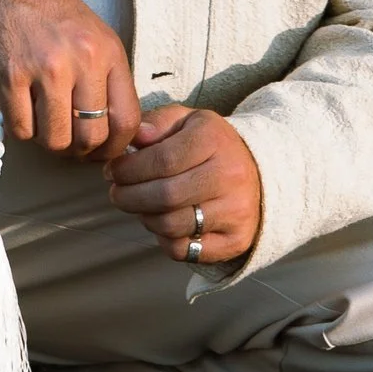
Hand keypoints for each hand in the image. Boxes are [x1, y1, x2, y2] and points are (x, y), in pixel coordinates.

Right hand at [0, 0, 138, 157]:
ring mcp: (45, 68)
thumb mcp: (90, 34)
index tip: (100, 151)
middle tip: (65, 140)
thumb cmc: (42, 10)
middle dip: (77, 150)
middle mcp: (82, 59)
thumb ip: (104, 78)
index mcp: (107, 50)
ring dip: (45, 139)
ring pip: (55, 140)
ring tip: (39, 117)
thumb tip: (117, 132)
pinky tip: (18, 104)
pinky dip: (19, 127)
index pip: (127, 119)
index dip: (114, 147)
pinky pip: (21, 129)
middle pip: (90, 137)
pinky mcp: (9, 76)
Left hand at [104, 105, 262, 270]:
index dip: (128, 169)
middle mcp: (230, 175)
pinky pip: (185, 250)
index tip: (112, 171)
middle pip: (164, 195)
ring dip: (144, 218)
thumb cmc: (209, 146)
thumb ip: (157, 123)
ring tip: (140, 206)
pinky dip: (164, 240)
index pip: (162, 159)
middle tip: (116, 193)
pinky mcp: (236, 240)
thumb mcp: (186, 121)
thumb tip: (136, 137)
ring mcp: (236, 210)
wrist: (260, 174)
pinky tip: (163, 223)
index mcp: (214, 139)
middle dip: (128, 197)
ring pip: (171, 225)